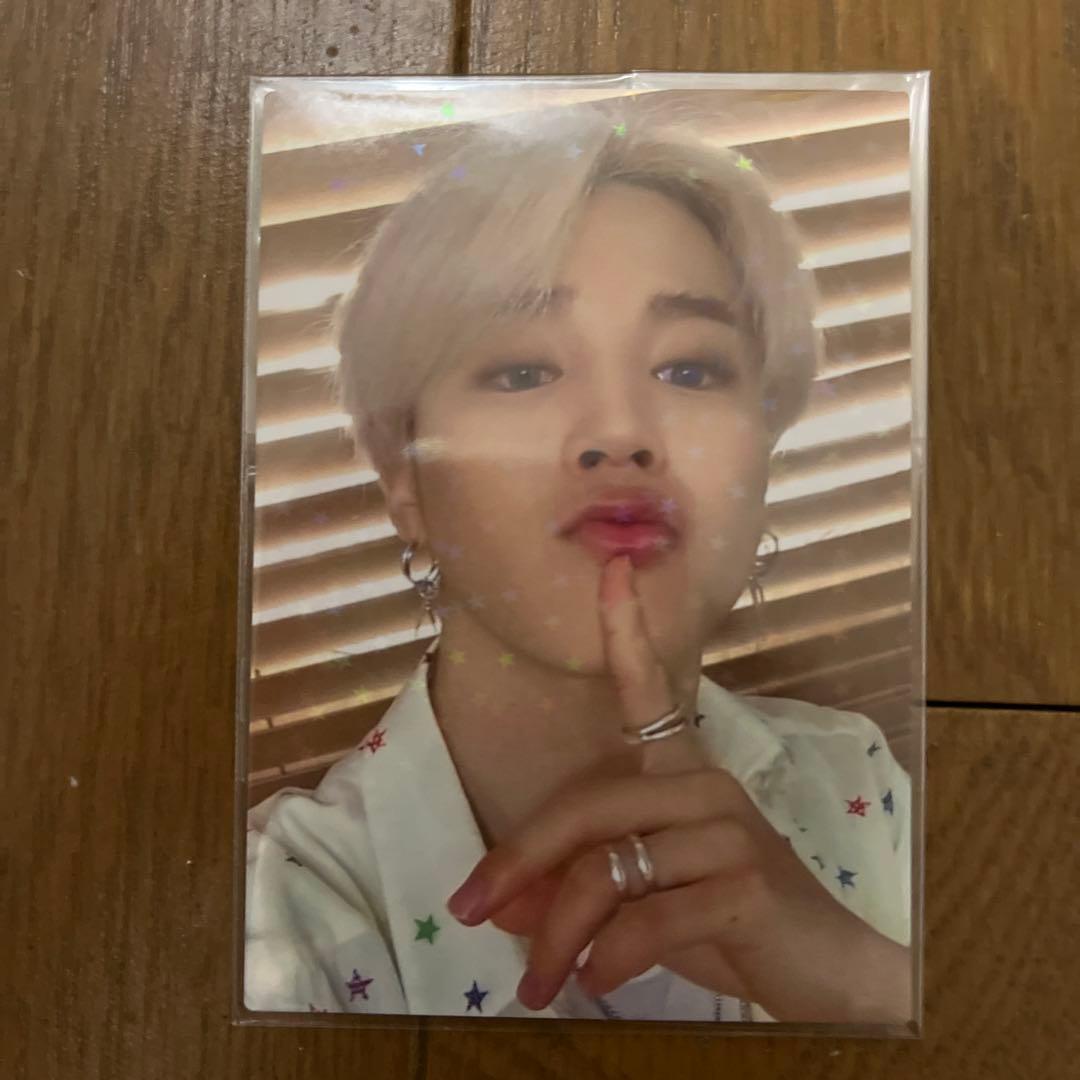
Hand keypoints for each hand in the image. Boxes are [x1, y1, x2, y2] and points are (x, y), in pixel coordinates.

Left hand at [446, 555, 910, 1023]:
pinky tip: (599, 981)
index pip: (651, 691)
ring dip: (559, 935)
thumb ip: (575, 887)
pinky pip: (647, 915)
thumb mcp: (637, 898)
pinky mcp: (745, 881)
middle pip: (588, 806)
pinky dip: (609, 957)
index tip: (613, 569)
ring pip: (608, 869)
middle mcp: (704, 783)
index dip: (629, 631)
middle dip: (518, 860)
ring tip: (539, 983)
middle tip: (469, 911)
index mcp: (681, 771)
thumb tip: (502, 902)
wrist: (821, 970)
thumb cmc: (722, 919)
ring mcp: (728, 828)